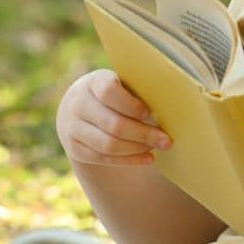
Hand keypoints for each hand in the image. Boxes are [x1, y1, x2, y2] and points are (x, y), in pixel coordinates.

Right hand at [56, 70, 172, 166]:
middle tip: (167, 140)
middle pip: (113, 125)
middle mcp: (78, 105)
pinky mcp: (74, 148)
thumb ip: (139, 90)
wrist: (79, 106)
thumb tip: (171, 104)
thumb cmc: (114, 92)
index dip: (132, 105)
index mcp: (93, 82)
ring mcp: (72, 128)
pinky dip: (129, 160)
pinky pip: (103, 159)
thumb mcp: (122, 82)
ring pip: (108, 145)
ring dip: (137, 149)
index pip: (109, 93)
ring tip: (157, 148)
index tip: (151, 113)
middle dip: (144, 134)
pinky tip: (148, 159)